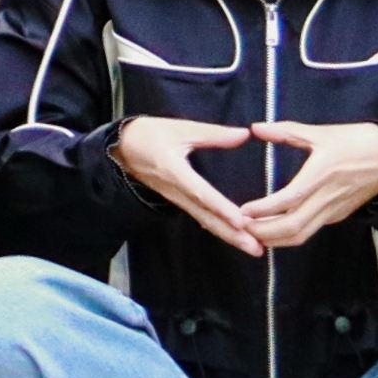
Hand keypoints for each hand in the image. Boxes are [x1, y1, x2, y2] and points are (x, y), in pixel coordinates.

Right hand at [116, 115, 265, 256]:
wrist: (120, 149)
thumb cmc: (149, 135)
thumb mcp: (180, 129)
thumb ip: (213, 134)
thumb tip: (243, 134)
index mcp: (175, 171)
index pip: (201, 194)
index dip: (221, 208)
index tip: (241, 222)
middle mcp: (176, 191)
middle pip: (206, 217)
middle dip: (232, 235)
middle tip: (257, 249)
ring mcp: (176, 199)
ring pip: (205, 221)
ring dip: (229, 236)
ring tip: (253, 248)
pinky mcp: (178, 200)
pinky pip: (200, 217)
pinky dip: (218, 228)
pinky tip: (234, 237)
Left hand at [236, 120, 377, 248]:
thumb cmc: (355, 141)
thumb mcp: (321, 132)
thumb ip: (287, 131)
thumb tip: (255, 127)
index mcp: (321, 174)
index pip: (289, 200)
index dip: (264, 210)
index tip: (243, 211)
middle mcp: (327, 198)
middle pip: (293, 228)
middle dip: (264, 233)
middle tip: (240, 228)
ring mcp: (333, 210)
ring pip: (301, 235)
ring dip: (274, 240)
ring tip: (251, 233)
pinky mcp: (336, 216)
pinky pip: (309, 230)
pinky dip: (288, 236)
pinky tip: (271, 230)